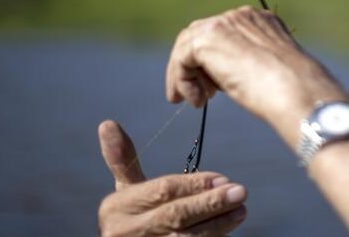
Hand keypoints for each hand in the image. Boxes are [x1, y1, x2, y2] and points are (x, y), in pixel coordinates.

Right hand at [97, 120, 247, 235]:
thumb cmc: (129, 220)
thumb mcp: (124, 192)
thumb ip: (124, 160)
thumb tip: (107, 123)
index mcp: (115, 207)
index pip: (162, 190)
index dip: (194, 184)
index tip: (223, 177)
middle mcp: (124, 232)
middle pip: (175, 215)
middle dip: (210, 203)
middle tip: (240, 192)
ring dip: (217, 224)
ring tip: (241, 210)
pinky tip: (229, 230)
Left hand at [165, 6, 348, 145]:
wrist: (295, 89)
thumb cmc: (289, 89)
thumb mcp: (267, 69)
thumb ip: (244, 63)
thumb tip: (222, 76)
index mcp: (260, 21)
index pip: (223, 34)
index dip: (212, 63)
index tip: (211, 90)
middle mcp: (241, 16)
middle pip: (201, 34)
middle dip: (195, 66)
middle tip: (197, 95)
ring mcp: (224, 23)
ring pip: (188, 44)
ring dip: (185, 75)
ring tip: (193, 101)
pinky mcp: (208, 37)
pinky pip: (182, 57)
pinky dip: (183, 80)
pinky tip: (197, 101)